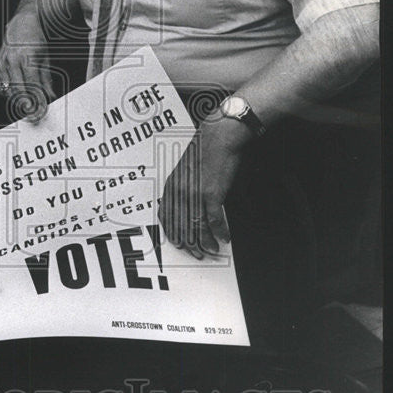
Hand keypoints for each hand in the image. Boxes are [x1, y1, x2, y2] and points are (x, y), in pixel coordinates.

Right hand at [0, 8, 55, 121]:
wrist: (21, 24)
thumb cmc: (35, 39)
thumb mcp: (45, 57)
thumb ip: (46, 78)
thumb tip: (50, 95)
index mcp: (26, 57)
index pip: (32, 84)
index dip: (37, 99)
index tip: (42, 109)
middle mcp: (12, 60)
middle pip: (18, 89)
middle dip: (26, 104)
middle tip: (33, 115)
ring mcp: (3, 63)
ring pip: (9, 90)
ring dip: (17, 101)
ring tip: (26, 108)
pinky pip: (2, 85)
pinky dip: (9, 94)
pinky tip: (16, 98)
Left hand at [158, 118, 246, 258]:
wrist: (220, 137)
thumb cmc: (206, 150)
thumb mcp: (186, 170)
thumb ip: (183, 188)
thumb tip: (189, 207)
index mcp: (171, 186)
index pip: (167, 217)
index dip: (174, 234)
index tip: (180, 244)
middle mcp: (180, 192)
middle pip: (182, 226)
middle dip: (191, 244)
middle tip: (198, 254)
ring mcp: (194, 194)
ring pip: (198, 227)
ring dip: (206, 242)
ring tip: (213, 250)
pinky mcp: (211, 195)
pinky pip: (215, 221)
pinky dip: (221, 232)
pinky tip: (225, 237)